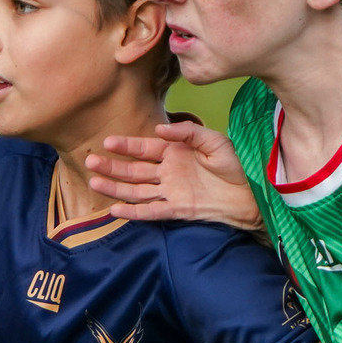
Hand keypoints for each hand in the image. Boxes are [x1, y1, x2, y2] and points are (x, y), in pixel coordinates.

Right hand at [84, 121, 261, 230]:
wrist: (251, 193)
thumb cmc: (235, 164)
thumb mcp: (213, 141)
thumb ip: (187, 133)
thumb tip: (160, 130)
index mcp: (174, 152)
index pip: (144, 149)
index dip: (125, 146)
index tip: (107, 142)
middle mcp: (168, 172)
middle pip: (133, 170)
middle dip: (112, 166)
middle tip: (89, 161)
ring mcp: (170, 192)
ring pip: (136, 190)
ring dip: (115, 188)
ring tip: (94, 182)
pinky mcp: (177, 209)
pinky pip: (150, 211)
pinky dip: (133, 212)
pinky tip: (115, 210)